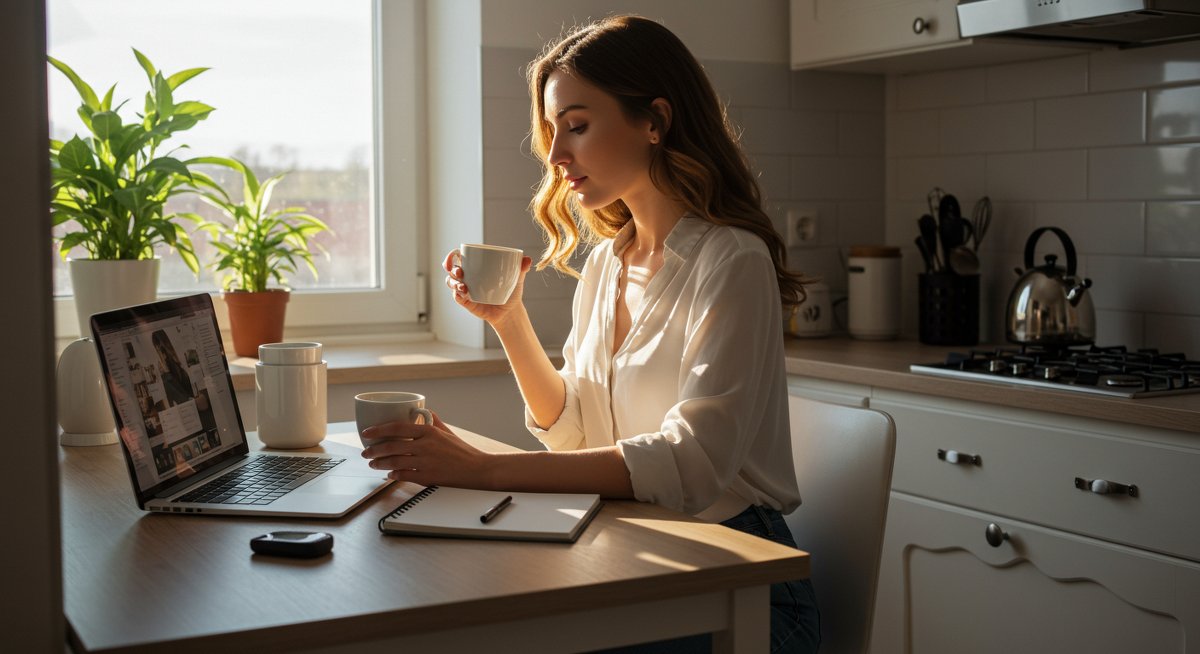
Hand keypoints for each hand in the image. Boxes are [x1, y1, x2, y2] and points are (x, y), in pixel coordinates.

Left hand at [360, 411, 494, 487]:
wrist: (477, 468)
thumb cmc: (462, 450)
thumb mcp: (447, 431)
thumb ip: (432, 420)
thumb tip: (421, 410)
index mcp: (428, 431)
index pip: (397, 427)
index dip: (378, 430)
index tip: (367, 432)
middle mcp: (425, 445)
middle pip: (392, 446)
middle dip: (374, 450)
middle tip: (366, 452)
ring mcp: (426, 462)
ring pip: (394, 462)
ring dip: (380, 463)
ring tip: (373, 464)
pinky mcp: (428, 477)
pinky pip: (404, 475)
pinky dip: (393, 475)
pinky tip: (389, 474)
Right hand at [442, 249, 532, 327]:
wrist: (511, 311)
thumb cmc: (511, 290)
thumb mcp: (517, 278)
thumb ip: (522, 268)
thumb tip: (528, 259)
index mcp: (475, 265)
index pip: (457, 256)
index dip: (451, 256)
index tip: (455, 257)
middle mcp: (467, 276)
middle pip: (450, 268)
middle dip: (451, 268)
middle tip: (459, 272)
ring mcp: (465, 289)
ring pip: (450, 282)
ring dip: (453, 282)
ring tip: (464, 287)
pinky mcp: (466, 301)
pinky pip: (457, 296)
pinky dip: (457, 294)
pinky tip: (463, 294)